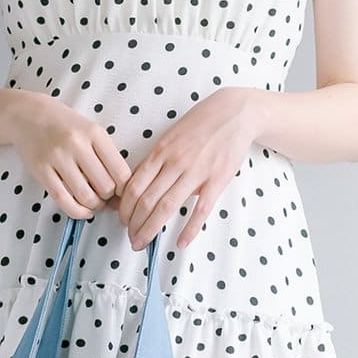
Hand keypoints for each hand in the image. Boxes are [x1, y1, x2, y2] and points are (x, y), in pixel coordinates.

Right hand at [6, 92, 130, 218]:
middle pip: (105, 186)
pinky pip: (63, 200)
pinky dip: (77, 212)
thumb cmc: (64, 125)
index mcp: (95, 133)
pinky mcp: (41, 170)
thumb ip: (107, 156)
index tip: (120, 192)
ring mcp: (57, 157)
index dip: (124, 189)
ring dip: (94, 206)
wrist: (28, 114)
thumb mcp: (91, 131)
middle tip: (105, 198)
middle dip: (108, 198)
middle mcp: (77, 143)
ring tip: (94, 203)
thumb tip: (122, 192)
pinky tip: (82, 210)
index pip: (121, 171)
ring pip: (85, 196)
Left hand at [115, 88, 263, 251]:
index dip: (124, 208)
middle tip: (131, 238)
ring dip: (150, 229)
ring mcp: (196, 172)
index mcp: (161, 151)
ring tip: (142, 244)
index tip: (122, 220)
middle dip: (134, 224)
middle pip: (146, 200)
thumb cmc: (200, 124)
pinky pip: (201, 210)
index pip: (134, 186)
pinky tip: (180, 243)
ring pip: (166, 207)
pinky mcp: (217, 180)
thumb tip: (141, 185)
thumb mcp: (171, 136)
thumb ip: (157, 161)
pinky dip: (189, 229)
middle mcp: (175, 163)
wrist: (235, 113)